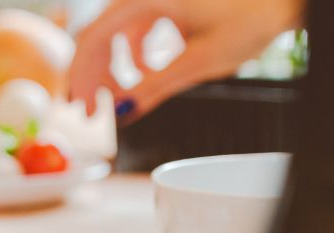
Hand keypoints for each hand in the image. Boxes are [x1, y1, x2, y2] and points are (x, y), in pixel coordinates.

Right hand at [67, 0, 298, 122]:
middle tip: (92, 111)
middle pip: (98, 33)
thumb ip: (156, 86)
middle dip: (93, 74)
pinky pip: (134, 27)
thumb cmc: (250, 19)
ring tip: (122, 94)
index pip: (94, 35)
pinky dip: (133, 52)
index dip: (83, 75)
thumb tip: (124, 112)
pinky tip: (146, 71)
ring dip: (112, 65)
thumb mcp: (200, 61)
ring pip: (114, 32)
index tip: (84, 108)